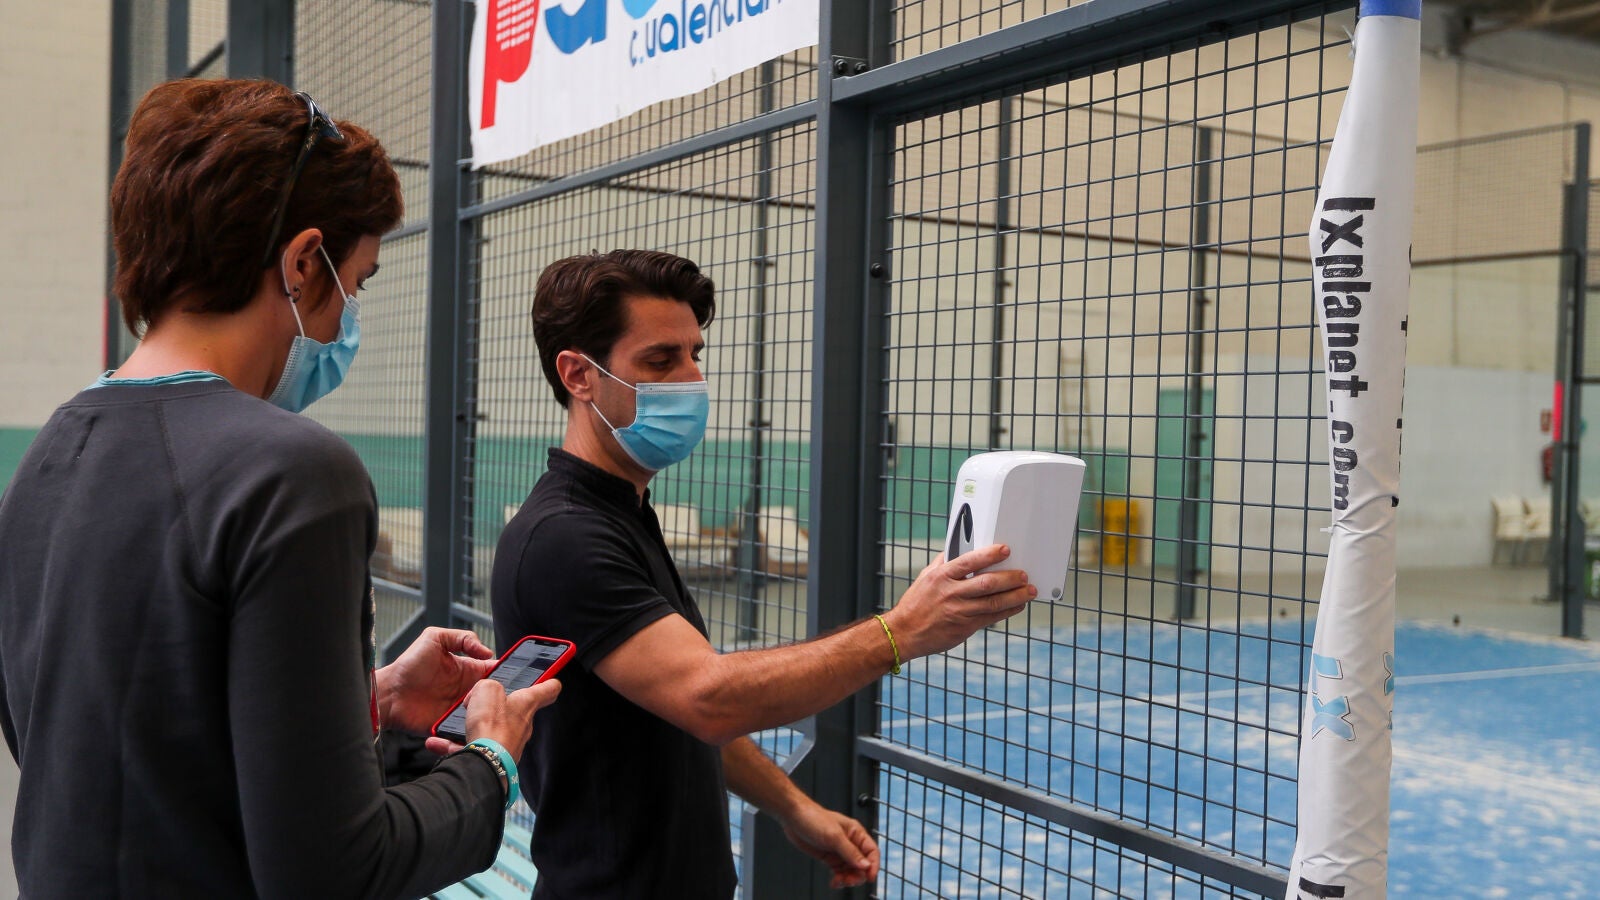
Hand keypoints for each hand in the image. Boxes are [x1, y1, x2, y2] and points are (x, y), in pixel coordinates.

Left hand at [374, 627, 497, 734]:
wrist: (389, 694)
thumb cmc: (409, 666)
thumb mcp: (434, 638)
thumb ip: (463, 637)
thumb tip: (488, 652)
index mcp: (467, 670)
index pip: (495, 671)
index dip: (509, 673)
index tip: (520, 676)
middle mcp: (467, 690)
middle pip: (495, 695)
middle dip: (504, 697)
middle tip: (509, 697)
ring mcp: (460, 709)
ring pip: (486, 713)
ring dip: (492, 713)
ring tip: (495, 713)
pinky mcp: (451, 726)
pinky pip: (469, 730)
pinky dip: (476, 730)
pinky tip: (480, 727)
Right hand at [423, 678, 560, 757]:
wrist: (484, 762)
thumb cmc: (492, 726)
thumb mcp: (487, 689)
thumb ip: (487, 685)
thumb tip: (481, 694)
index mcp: (526, 704)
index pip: (548, 690)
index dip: (549, 680)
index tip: (551, 677)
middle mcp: (521, 724)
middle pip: (515, 709)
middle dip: (498, 703)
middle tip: (480, 696)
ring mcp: (508, 743)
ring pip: (488, 728)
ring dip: (471, 723)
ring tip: (452, 719)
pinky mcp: (493, 757)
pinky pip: (471, 746)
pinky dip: (453, 743)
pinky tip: (437, 741)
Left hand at [779, 801, 879, 889]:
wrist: (793, 817)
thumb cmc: (813, 818)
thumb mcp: (834, 836)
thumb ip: (850, 852)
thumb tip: (865, 865)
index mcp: (856, 833)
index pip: (872, 851)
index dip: (873, 865)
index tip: (870, 878)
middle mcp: (850, 843)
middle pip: (862, 864)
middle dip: (858, 875)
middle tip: (849, 881)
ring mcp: (839, 851)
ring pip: (851, 870)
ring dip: (848, 878)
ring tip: (839, 881)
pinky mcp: (829, 857)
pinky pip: (840, 872)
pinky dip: (839, 878)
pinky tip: (834, 882)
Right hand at [883, 544, 1034, 659]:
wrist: (904, 632)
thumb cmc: (916, 603)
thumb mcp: (926, 576)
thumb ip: (944, 562)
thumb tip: (958, 546)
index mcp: (941, 576)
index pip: (969, 561)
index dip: (989, 555)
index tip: (1005, 550)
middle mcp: (951, 593)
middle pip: (986, 584)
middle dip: (1009, 578)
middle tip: (1023, 575)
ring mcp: (959, 611)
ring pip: (993, 603)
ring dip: (1015, 596)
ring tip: (1029, 591)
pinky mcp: (965, 628)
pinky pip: (991, 618)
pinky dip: (1007, 611)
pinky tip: (1017, 606)